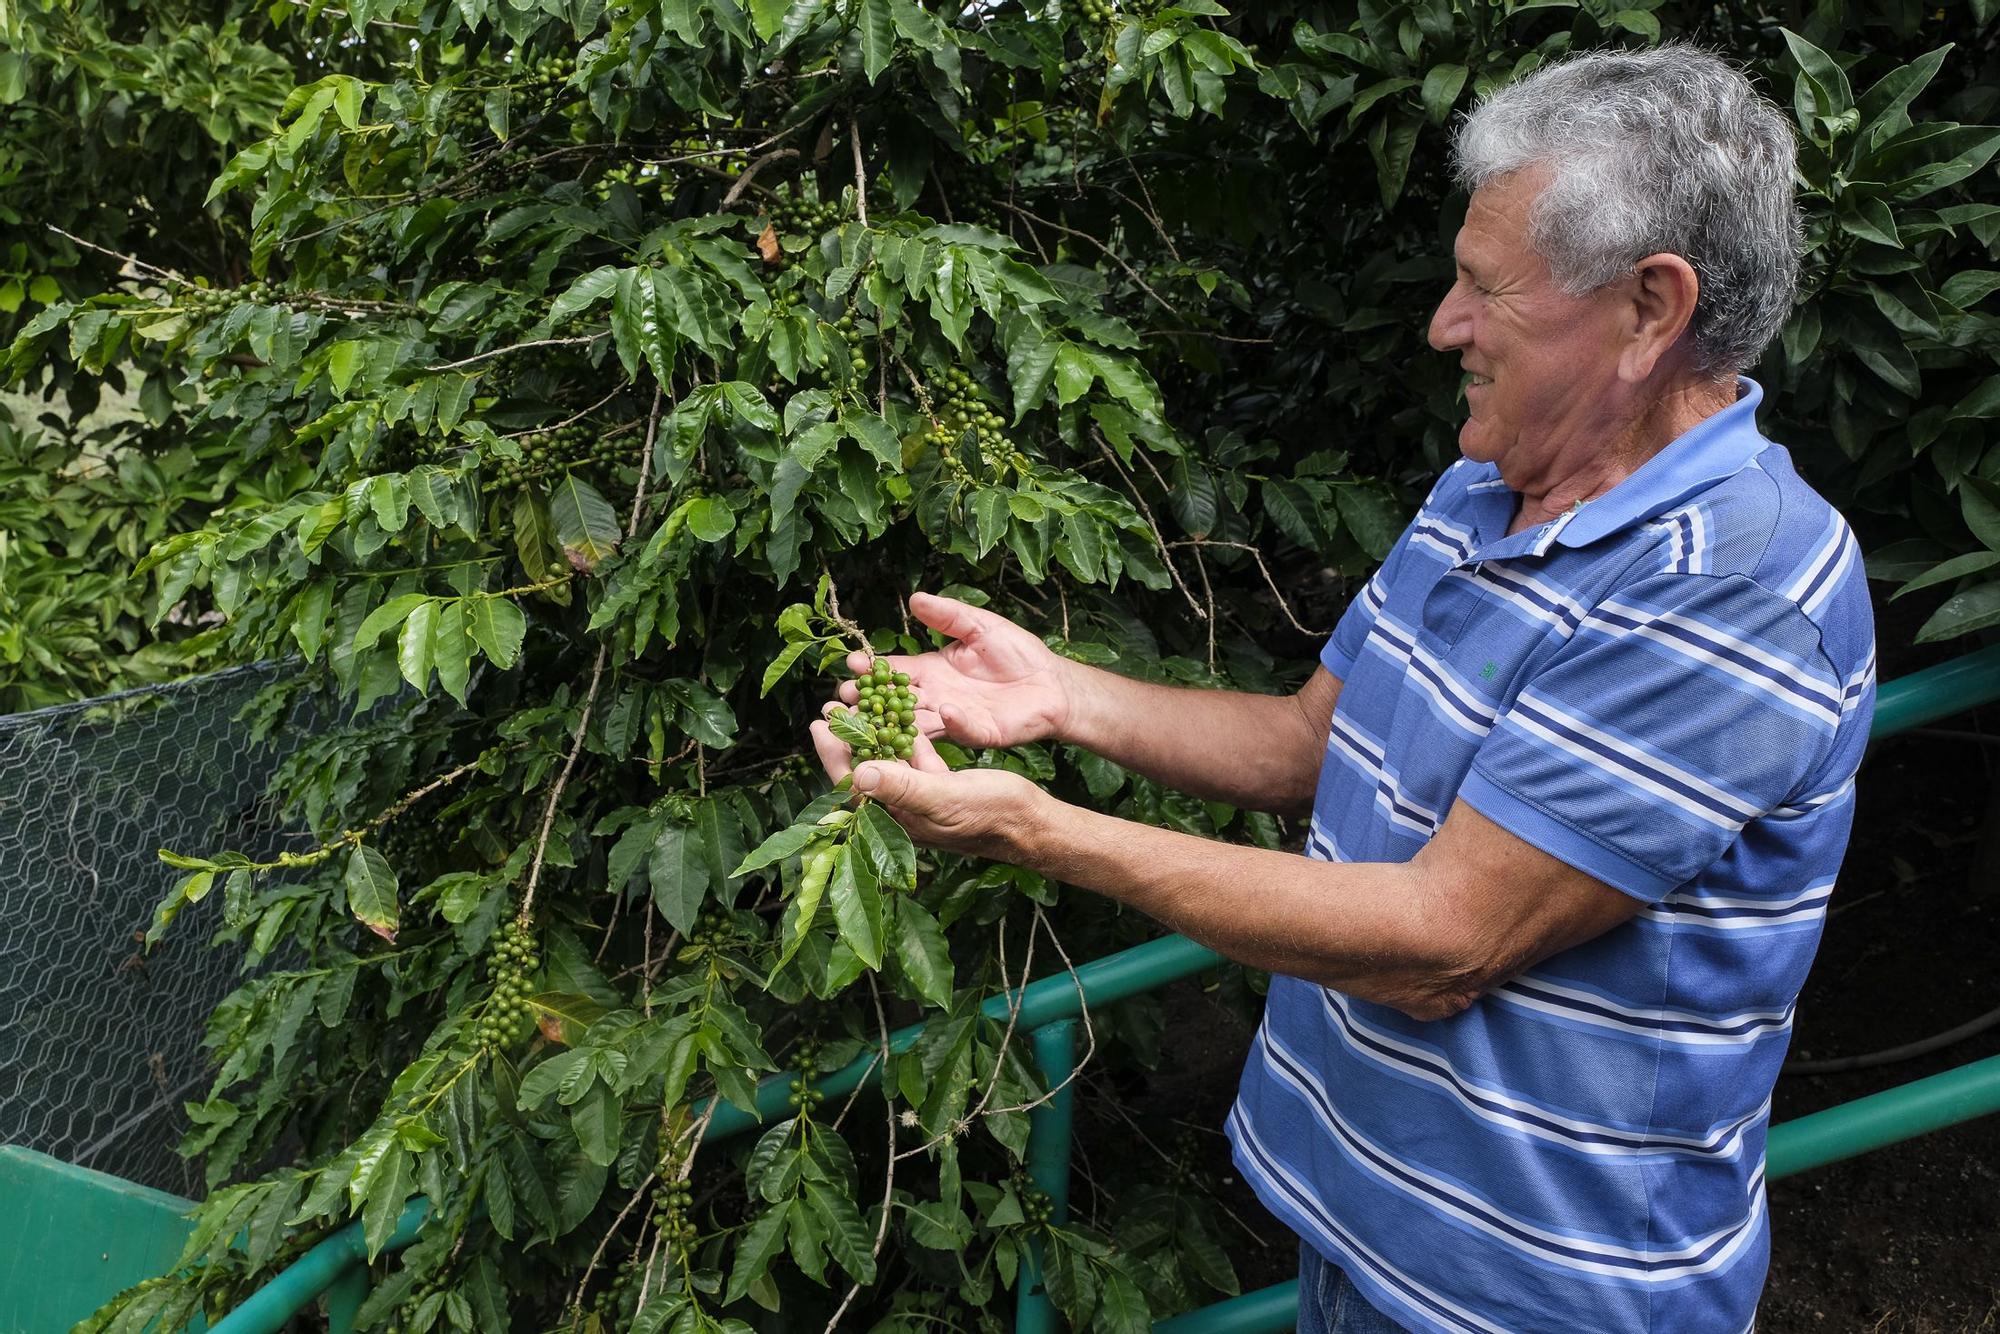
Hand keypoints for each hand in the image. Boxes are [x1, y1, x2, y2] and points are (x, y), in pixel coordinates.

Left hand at [809, 712, 1051, 860]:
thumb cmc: (990, 814)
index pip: (852, 784)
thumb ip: (902, 786)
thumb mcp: (943, 796)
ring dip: (873, 732)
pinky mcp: (940, 785)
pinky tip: (899, 714)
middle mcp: (903, 808)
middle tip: (833, 704)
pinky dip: (905, 736)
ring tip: (859, 701)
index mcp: (896, 817)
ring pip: (888, 760)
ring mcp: (921, 797)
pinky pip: (914, 758)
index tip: (820, 722)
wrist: (1030, 822)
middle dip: (848, 738)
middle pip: (865, 769)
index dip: (833, 753)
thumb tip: (858, 774)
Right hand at [834, 591, 1077, 749]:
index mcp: (931, 671)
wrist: (1052, 682)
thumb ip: (948, 615)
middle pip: (894, 702)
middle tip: (845, 699)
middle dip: (869, 701)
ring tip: (876, 718)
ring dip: (896, 722)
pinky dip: (951, 722)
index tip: (851, 664)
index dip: (872, 669)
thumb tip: (915, 599)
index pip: (893, 671)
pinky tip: (943, 711)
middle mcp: (935, 697)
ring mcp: (954, 719)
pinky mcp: (978, 733)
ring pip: (916, 724)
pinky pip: (960, 730)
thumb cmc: (1016, 653)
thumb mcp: (979, 625)